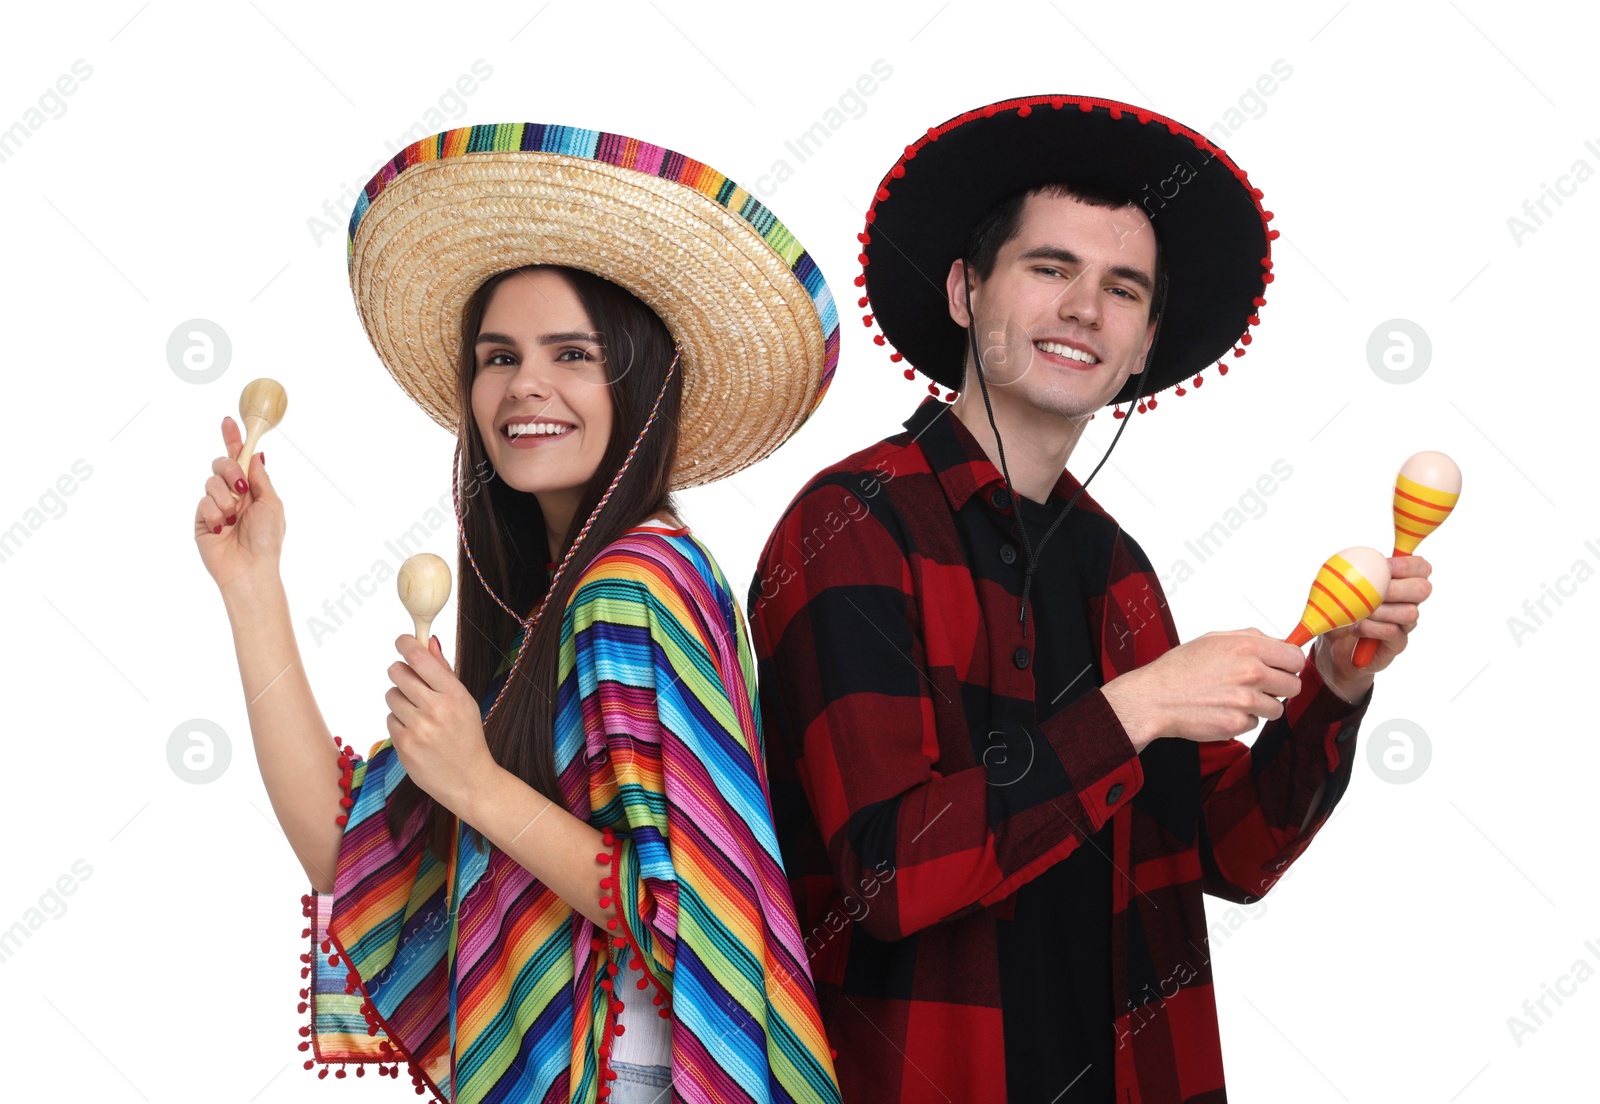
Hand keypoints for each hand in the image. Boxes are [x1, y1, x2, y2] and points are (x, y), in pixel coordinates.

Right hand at [194, 416, 283, 593]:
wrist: (250, 568)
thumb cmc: (267, 540)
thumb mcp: (271, 504)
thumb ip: (260, 478)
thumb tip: (256, 454)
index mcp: (252, 489)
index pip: (240, 459)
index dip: (234, 440)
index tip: (229, 421)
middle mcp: (233, 494)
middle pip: (222, 463)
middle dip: (230, 470)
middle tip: (241, 488)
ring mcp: (216, 506)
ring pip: (211, 481)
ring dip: (225, 498)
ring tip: (233, 519)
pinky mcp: (202, 519)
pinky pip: (203, 502)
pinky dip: (215, 514)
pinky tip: (221, 529)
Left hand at [386, 634, 498, 816]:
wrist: (469, 780)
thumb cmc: (466, 736)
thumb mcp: (463, 701)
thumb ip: (443, 671)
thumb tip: (428, 641)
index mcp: (454, 694)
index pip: (420, 658)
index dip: (406, 644)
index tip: (402, 640)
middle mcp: (435, 709)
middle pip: (397, 672)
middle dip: (400, 672)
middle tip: (408, 680)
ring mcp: (418, 728)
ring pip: (391, 695)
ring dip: (400, 700)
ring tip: (418, 714)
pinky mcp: (404, 745)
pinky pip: (390, 719)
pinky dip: (399, 722)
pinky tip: (416, 732)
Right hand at [1103, 628, 1305, 747]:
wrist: (1155, 698)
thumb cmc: (1180, 668)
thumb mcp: (1214, 639)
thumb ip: (1250, 638)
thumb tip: (1279, 643)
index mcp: (1247, 647)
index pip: (1295, 657)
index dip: (1288, 663)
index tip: (1282, 667)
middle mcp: (1251, 673)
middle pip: (1293, 685)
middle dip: (1279, 686)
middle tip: (1259, 685)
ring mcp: (1246, 701)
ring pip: (1277, 708)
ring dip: (1261, 705)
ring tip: (1235, 698)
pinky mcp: (1238, 724)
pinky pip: (1256, 723)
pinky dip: (1243, 719)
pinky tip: (1222, 710)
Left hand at [1312, 554, 1431, 700]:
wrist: (1331, 646)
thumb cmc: (1338, 611)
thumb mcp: (1339, 587)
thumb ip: (1350, 571)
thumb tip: (1355, 561)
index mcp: (1399, 582)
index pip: (1421, 568)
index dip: (1409, 564)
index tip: (1387, 565)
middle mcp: (1408, 602)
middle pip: (1423, 589)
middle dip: (1397, 588)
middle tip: (1375, 591)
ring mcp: (1405, 624)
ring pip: (1409, 612)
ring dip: (1380, 610)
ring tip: (1359, 613)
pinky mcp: (1397, 643)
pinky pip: (1392, 631)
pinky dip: (1370, 628)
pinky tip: (1355, 629)